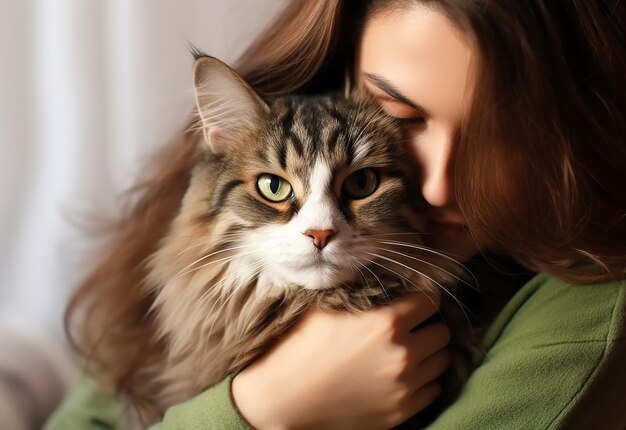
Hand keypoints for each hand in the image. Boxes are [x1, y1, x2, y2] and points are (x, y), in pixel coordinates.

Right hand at [232, 293, 450, 428]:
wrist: (281, 399)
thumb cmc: (298, 347)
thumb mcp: (326, 307)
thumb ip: (361, 294)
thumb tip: (384, 282)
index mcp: (387, 322)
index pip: (431, 301)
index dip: (420, 299)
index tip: (410, 303)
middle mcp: (403, 353)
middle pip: (442, 331)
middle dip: (426, 326)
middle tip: (408, 328)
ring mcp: (405, 386)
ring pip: (441, 361)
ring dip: (427, 354)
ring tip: (404, 353)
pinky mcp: (401, 412)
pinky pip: (432, 390)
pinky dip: (421, 382)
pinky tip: (398, 377)